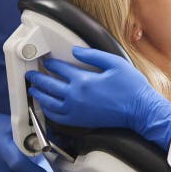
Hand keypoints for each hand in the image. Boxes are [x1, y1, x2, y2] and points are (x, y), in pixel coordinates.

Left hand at [26, 47, 170, 150]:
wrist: (140, 110)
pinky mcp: (79, 121)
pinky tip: (46, 107)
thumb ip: (93, 55)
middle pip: (49, 85)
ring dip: (39, 94)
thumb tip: (76, 50)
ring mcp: (76, 110)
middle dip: (37, 78)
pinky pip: (57, 117)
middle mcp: (76, 96)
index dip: (51, 63)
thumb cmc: (131, 87)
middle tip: (30, 75)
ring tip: (33, 89)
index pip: (60, 69)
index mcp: (84, 80)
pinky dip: (47, 111)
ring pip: (49, 102)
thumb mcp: (115, 63)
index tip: (47, 61)